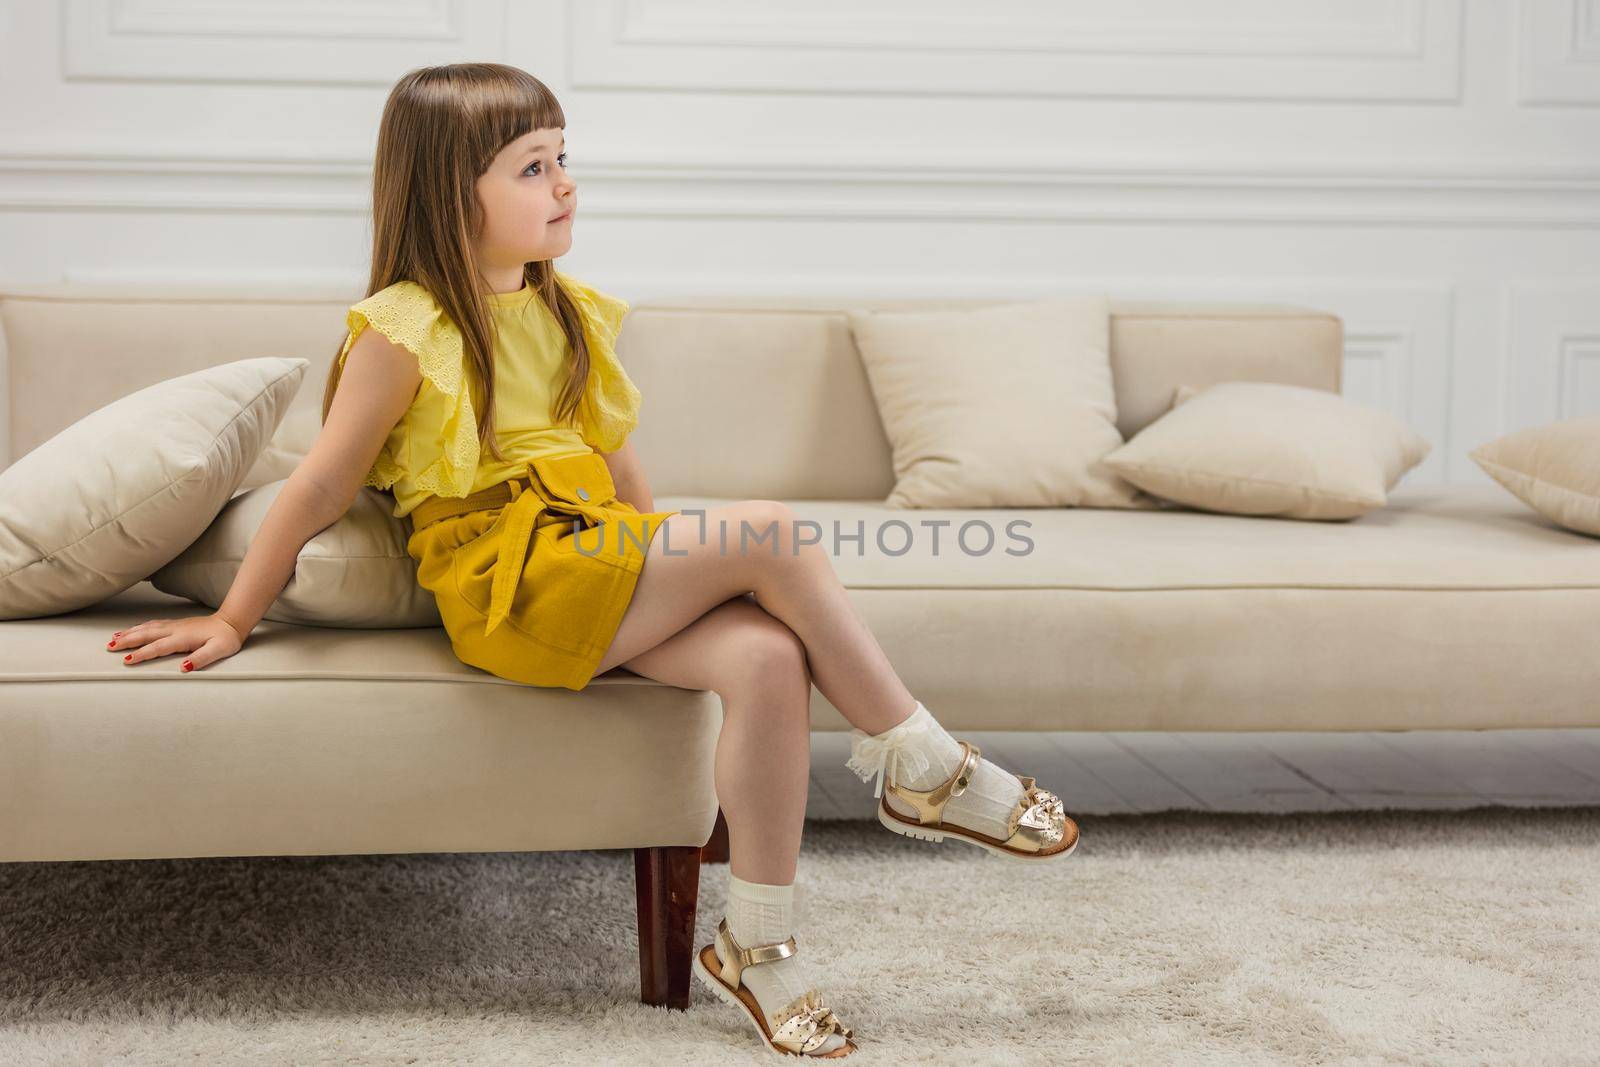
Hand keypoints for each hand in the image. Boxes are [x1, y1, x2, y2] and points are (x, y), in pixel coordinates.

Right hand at [105, 613, 246, 672]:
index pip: (158, 647)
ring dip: (130, 633)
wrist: (232, 621)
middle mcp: (175, 630)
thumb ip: (202, 658)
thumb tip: (184, 667)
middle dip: (127, 641)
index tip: (127, 660)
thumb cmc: (226, 638)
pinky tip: (133, 630)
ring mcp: (175, 625)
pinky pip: (153, 625)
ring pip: (147, 628)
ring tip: (113, 639)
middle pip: (146, 635)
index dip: (142, 654)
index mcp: (183, 638)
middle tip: (109, 647)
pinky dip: (140, 627)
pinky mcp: (176, 624)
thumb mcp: (219, 651)